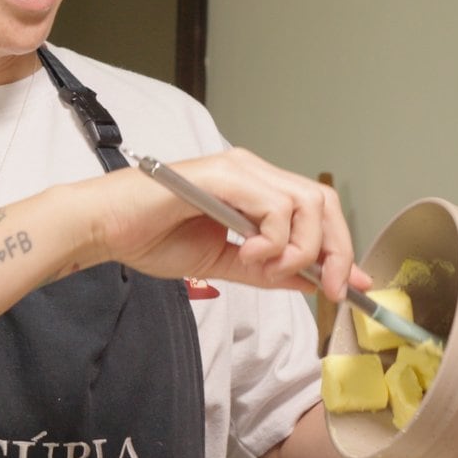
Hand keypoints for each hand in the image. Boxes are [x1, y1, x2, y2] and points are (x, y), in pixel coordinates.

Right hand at [83, 148, 370, 299]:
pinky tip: (251, 253)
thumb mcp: (223, 263)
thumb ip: (266, 270)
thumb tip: (309, 283)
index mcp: (253, 188)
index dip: (341, 246)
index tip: (352, 284)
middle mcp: (252, 171)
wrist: (105, 227)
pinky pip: (274, 206)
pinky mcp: (224, 175)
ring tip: (268, 268)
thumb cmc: (149, 237)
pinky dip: (275, 239)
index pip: (316, 209)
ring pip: (306, 203)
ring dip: (300, 248)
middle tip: (327, 289)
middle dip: (335, 251)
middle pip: (322, 201)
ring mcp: (239, 169)